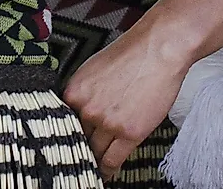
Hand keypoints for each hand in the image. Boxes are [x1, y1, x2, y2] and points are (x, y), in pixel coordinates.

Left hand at [64, 28, 191, 178]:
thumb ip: (84, 92)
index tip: (68, 144)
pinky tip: (107, 174)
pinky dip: (108, 170)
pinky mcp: (130, 132)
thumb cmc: (132, 52)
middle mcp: (86, 108)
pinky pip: (113, 160)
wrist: (159, 48)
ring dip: (95, 160)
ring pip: (94, 151)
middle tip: (81, 156)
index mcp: (74, 91)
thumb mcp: (94, 69)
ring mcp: (107, 122)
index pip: (63, 122)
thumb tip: (80, 110)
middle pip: (77, 138)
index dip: (67, 134)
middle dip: (81, 147)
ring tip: (94, 167)